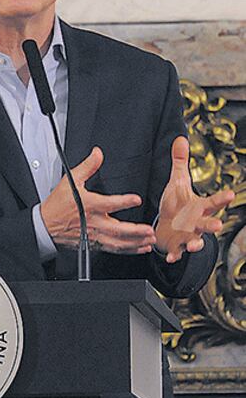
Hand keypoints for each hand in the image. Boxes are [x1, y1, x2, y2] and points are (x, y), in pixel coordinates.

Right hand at [40, 147, 156, 253]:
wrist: (45, 226)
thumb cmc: (57, 205)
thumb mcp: (70, 181)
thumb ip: (87, 166)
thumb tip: (97, 154)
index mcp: (89, 205)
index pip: (109, 203)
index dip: (124, 201)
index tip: (136, 199)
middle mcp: (94, 222)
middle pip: (118, 229)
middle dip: (136, 231)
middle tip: (150, 230)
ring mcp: (95, 235)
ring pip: (118, 242)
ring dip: (135, 243)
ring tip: (149, 240)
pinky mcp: (94, 244)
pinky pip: (114, 249)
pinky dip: (128, 250)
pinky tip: (139, 248)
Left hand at [155, 136, 234, 262]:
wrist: (167, 227)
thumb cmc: (176, 205)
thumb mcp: (177, 183)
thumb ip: (180, 163)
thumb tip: (180, 139)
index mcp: (199, 207)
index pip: (213, 202)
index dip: (222, 198)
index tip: (231, 194)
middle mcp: (196, 223)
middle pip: (207, 225)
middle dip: (212, 225)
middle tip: (217, 226)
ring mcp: (187, 236)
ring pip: (195, 241)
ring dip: (195, 244)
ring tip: (194, 246)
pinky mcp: (176, 247)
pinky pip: (176, 253)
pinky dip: (174, 255)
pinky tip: (171, 258)